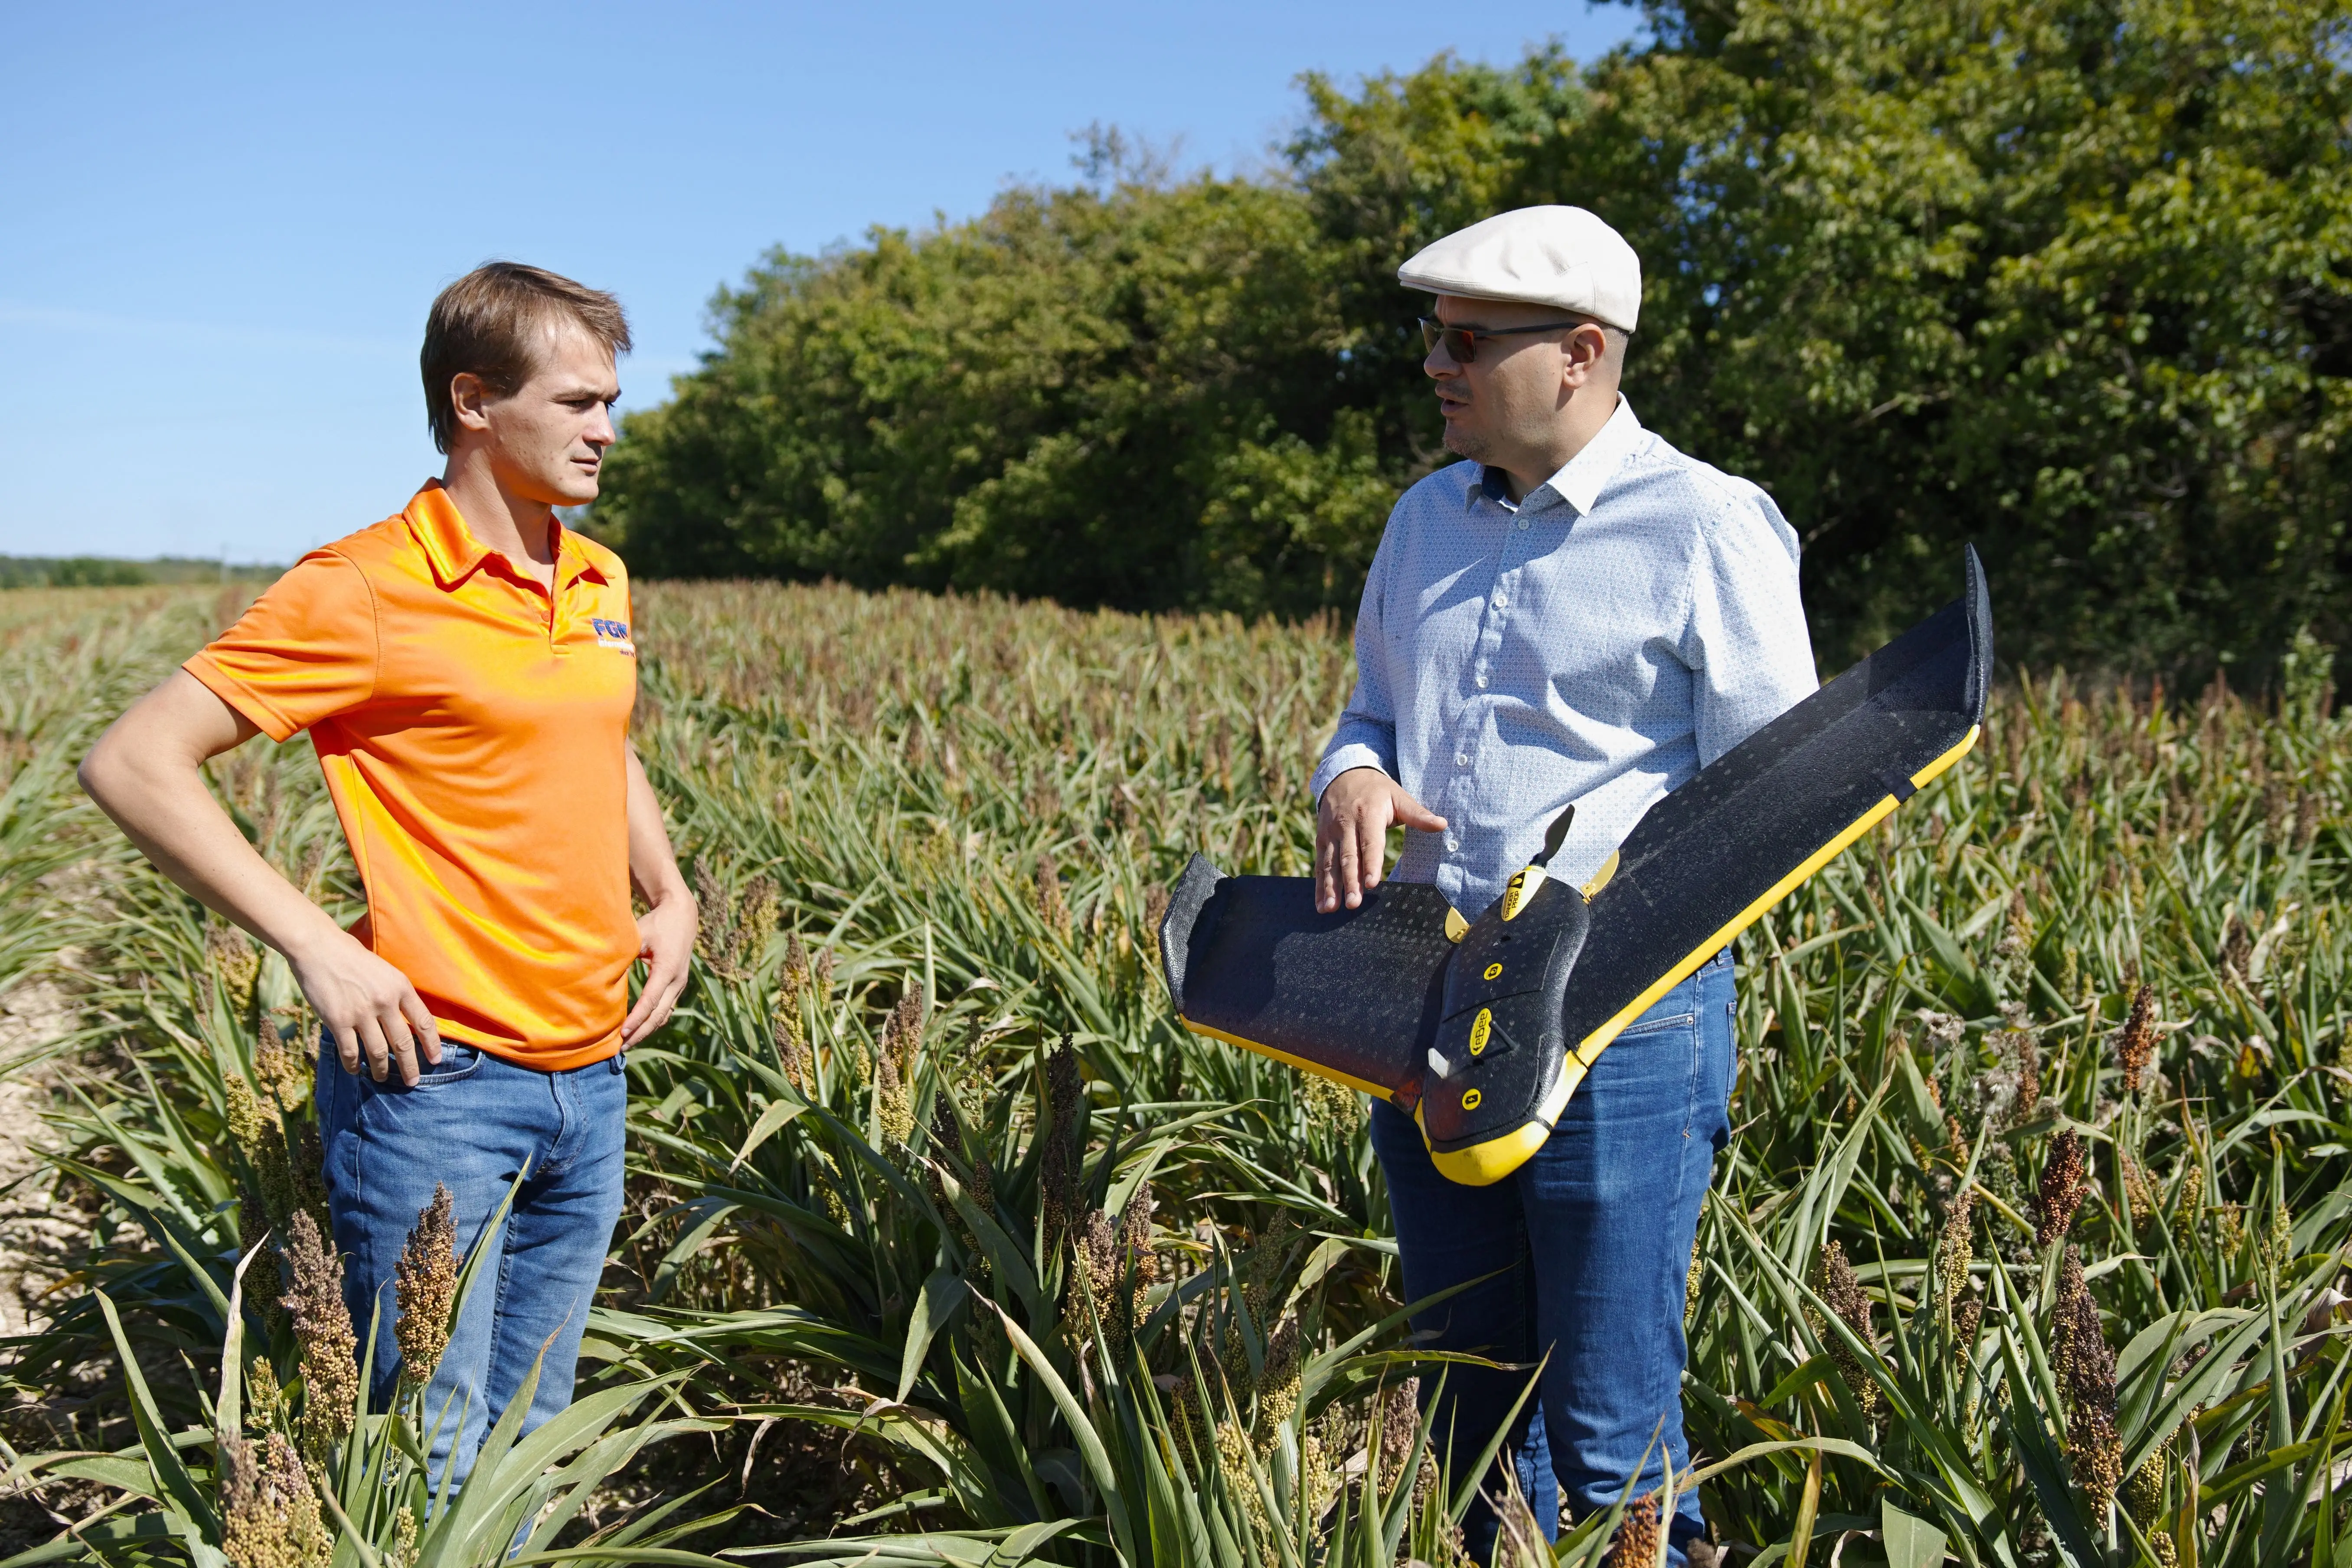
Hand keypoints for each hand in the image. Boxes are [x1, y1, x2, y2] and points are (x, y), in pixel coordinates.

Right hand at [288, 928, 441, 1084]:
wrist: (319, 948)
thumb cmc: (353, 958)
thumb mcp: (385, 972)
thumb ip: (396, 995)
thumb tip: (406, 1022)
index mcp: (401, 987)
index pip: (424, 1022)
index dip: (432, 1044)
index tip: (436, 1060)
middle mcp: (385, 1002)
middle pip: (403, 1043)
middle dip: (410, 1067)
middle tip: (413, 1082)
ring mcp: (361, 1013)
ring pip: (378, 1052)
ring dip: (382, 1070)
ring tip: (383, 1078)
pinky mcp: (338, 1021)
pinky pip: (350, 1052)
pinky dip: (354, 1065)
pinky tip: (356, 1070)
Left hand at [621, 889, 696, 1045]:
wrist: (682, 915)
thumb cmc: (657, 923)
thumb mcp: (639, 935)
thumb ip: (624, 954)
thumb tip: (602, 974)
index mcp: (668, 969)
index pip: (650, 1001)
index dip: (636, 1019)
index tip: (622, 1033)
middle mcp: (677, 980)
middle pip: (659, 1015)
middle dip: (641, 1033)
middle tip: (621, 1047)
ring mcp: (680, 984)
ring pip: (664, 1015)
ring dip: (647, 1030)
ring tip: (628, 1042)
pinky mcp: (678, 985)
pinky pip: (667, 1009)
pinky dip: (653, 1021)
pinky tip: (640, 1029)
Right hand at [1316, 766, 1447, 912]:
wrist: (1344, 774)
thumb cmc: (1377, 790)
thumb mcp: (1398, 796)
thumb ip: (1418, 814)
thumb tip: (1442, 824)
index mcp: (1368, 814)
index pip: (1370, 842)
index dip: (1371, 863)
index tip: (1373, 883)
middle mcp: (1346, 824)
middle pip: (1348, 856)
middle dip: (1350, 882)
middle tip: (1354, 904)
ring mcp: (1330, 833)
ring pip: (1330, 863)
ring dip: (1330, 887)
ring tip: (1331, 908)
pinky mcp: (1321, 839)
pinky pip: (1320, 864)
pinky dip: (1319, 886)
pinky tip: (1321, 905)